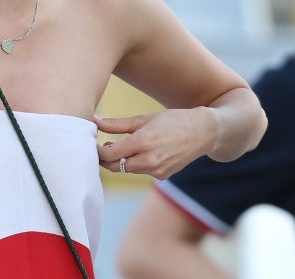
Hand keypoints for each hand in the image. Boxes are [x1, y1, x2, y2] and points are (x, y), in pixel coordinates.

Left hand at [95, 108, 215, 180]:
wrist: (202, 132)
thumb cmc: (172, 120)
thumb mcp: (143, 118)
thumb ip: (117, 123)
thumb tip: (94, 121)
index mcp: (142, 142)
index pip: (109, 154)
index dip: (98, 151)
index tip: (92, 144)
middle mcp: (149, 160)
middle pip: (115, 166)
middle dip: (105, 159)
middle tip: (101, 147)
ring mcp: (157, 170)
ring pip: (127, 170)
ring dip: (120, 161)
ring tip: (120, 146)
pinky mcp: (162, 176)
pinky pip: (141, 172)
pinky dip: (136, 164)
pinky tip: (141, 153)